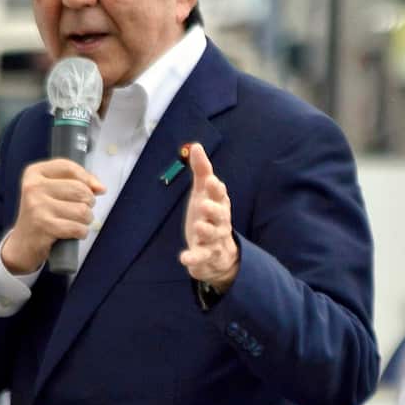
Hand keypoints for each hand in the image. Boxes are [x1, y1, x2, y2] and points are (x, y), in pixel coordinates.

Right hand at [2, 159, 106, 273]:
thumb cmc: (43, 214)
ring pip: (82, 210)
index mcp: (35, 173)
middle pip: (80, 189)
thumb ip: (78, 182)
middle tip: (81, 210)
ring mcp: (37, 206)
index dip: (87, 178)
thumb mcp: (54, 192)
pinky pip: (77, 228)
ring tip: (75, 222)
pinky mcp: (44, 226)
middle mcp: (33, 187)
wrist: (23, 244)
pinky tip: (73, 233)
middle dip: (88, 203)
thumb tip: (100, 188)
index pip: (68, 167)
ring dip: (86, 220)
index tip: (94, 189)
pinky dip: (81, 232)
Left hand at [179, 143, 238, 289]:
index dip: (216, 189)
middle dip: (213, 210)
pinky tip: (184, 257)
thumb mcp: (204, 193)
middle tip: (203, 204)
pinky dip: (193, 258)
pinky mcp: (205, 256)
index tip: (210, 181)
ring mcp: (213, 240)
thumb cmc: (210, 216)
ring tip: (198, 226)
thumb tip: (196, 145)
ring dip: (205, 231)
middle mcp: (219, 222)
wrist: (219, 254)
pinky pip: (201, 257)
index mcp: (219, 204)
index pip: (220, 195)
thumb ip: (202, 171)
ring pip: (212, 236)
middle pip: (220, 215)